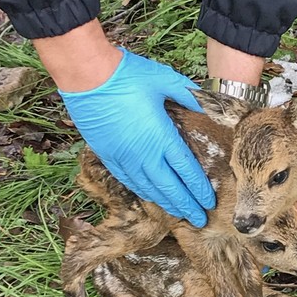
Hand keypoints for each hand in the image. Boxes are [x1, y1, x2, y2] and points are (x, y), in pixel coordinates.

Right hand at [59, 48, 215, 226]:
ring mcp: (125, 158)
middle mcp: (145, 154)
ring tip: (179, 214)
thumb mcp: (164, 79)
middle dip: (187, 206)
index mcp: (162, 137)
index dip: (199, 190)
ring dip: (166, 204)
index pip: (187, 171)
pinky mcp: (108, 156)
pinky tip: (151, 197)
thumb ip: (187, 94)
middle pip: (170, 188)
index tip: (210, 202)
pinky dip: (143, 192)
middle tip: (199, 220)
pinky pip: (129, 181)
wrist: (87, 77)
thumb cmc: (127, 76)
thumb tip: (205, 102)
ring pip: (149, 189)